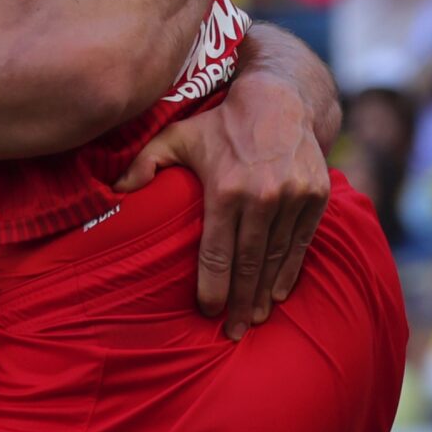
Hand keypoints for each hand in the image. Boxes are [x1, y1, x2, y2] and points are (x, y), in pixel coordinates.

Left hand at [113, 71, 327, 339]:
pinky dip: (290, 271)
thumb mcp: (178, 135)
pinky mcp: (316, 197)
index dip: (212, 287)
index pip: (217, 253)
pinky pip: (302, 244)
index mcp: (225, 189)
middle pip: (248, 264)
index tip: (206, 312)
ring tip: (255, 320)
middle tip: (232, 333)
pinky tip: (279, 293)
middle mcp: (262, 197)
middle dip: (240, 303)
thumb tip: (116, 191)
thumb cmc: (221, 122)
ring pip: (277, 258)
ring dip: (265, 293)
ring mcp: (293, 198)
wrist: (281, 98)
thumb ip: (146, 162)